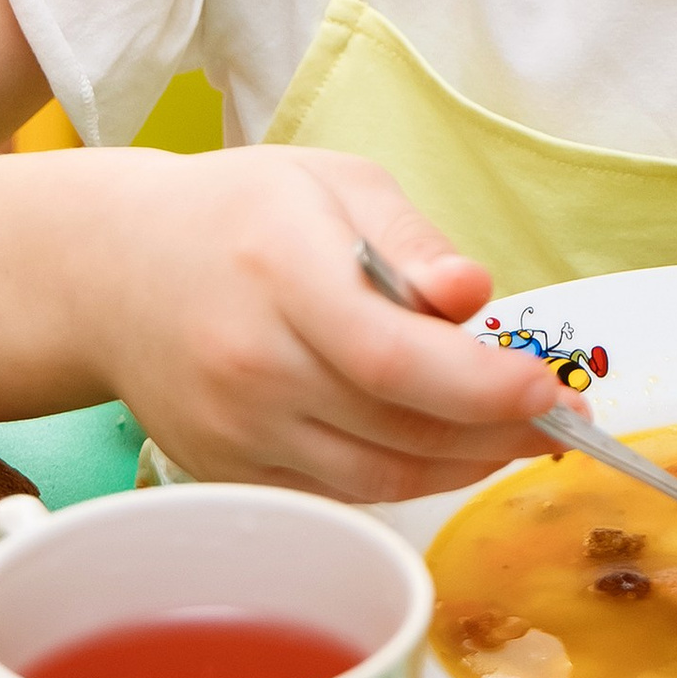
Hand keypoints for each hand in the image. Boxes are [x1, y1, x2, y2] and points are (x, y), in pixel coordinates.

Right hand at [75, 145, 569, 503]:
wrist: (113, 271)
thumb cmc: (239, 213)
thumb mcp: (334, 184)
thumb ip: (410, 241)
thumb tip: (474, 298)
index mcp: (282, 274)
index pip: (395, 359)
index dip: (484, 388)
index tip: (552, 391)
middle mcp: (252, 366)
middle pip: (397, 428)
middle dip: (497, 432)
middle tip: (563, 418)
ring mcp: (234, 432)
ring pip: (376, 477)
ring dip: (462, 464)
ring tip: (516, 433)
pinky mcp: (228, 473)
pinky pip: (338, 493)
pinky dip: (402, 476)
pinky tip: (442, 444)